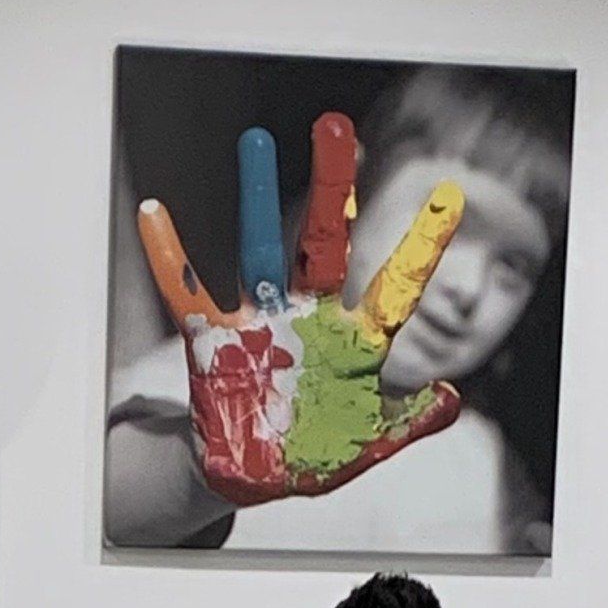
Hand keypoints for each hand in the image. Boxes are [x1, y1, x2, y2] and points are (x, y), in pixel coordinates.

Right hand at [137, 113, 464, 506]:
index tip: (448, 195)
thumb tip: (452, 396)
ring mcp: (261, 325)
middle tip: (337, 128)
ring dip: (257, 200)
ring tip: (257, 144)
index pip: (394, 287)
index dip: (420, 247)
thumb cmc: (313, 456)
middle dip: (332, 190)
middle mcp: (309, 319)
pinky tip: (155, 213)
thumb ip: (409, 422)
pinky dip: (170, 258)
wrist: (253, 479)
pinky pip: (188, 295)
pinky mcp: (214, 343)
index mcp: (353, 344)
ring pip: (260, 250)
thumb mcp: (369, 446)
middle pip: (324, 244)